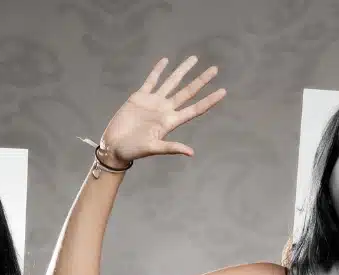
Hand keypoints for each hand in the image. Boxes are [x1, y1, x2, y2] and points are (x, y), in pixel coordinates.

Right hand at [97, 56, 226, 166]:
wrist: (114, 145)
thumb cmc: (134, 150)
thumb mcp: (153, 148)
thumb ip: (171, 147)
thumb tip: (191, 153)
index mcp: (171, 121)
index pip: (195, 109)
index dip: (209, 100)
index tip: (223, 91)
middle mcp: (165, 109)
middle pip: (187, 92)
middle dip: (201, 80)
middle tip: (215, 69)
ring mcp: (153, 102)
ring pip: (172, 82)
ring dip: (182, 70)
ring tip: (194, 58)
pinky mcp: (140, 97)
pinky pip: (151, 81)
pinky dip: (158, 70)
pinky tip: (166, 61)